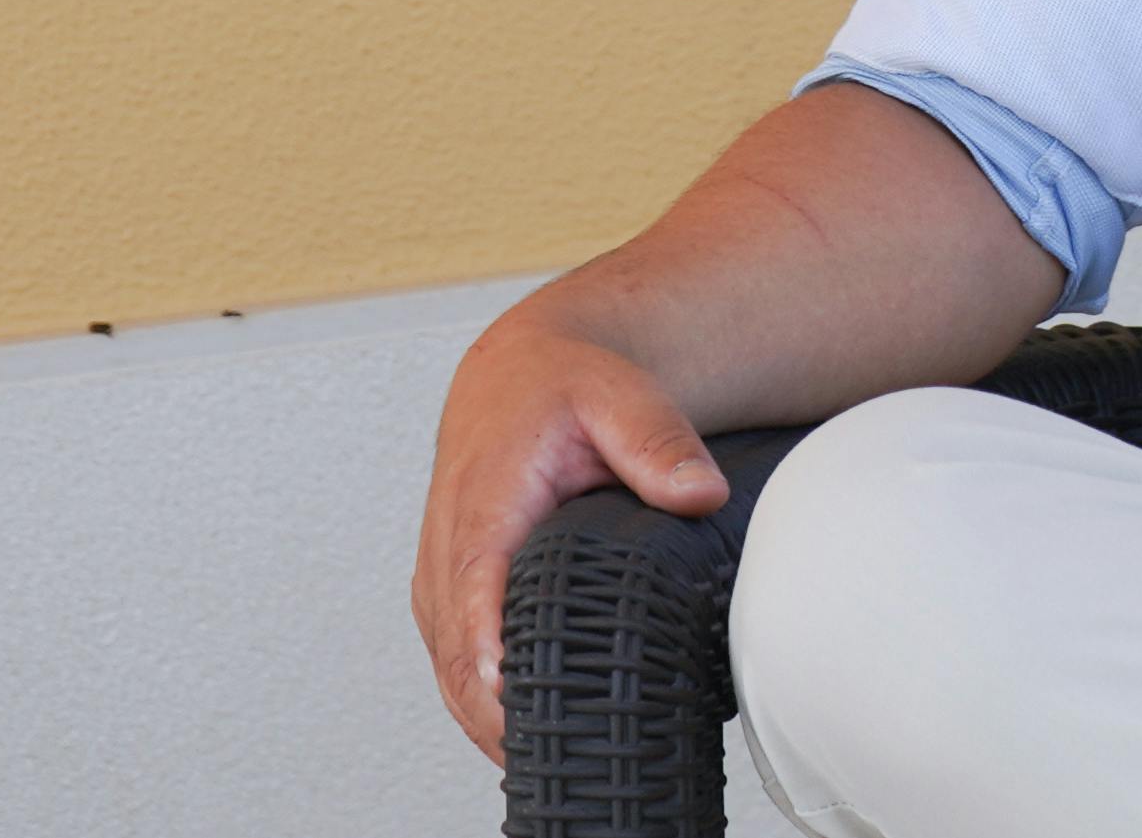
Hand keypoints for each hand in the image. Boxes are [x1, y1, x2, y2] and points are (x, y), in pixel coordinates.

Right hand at [410, 291, 731, 760]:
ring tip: (557, 765)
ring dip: (491, 727)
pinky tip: (529, 743)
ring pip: (452, 679)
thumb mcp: (621, 395)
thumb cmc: (563, 386)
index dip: (494, 659)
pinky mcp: (448, 601)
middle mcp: (448, 554)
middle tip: (567, 758)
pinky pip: (456, 671)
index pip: (475, 599)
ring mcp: (441, 585)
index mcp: (481, 509)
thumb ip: (660, 443)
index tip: (522, 702)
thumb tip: (700, 493)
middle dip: (501, 719)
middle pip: (459, 661)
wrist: (518, 375)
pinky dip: (483, 711)